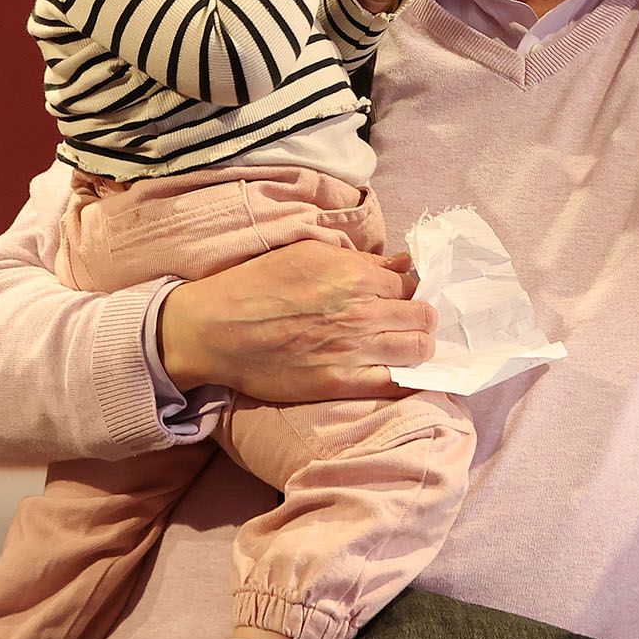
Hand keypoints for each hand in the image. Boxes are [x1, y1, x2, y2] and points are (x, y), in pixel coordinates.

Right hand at [158, 240, 434, 400]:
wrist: (214, 330)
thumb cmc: (256, 286)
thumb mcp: (308, 255)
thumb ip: (360, 261)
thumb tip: (403, 262)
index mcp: (355, 276)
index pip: (410, 283)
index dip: (408, 290)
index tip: (401, 297)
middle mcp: (362, 312)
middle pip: (423, 316)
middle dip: (420, 317)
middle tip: (407, 322)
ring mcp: (355, 350)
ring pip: (420, 349)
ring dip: (419, 346)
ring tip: (404, 346)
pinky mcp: (342, 383)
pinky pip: (397, 384)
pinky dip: (409, 379)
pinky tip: (403, 373)